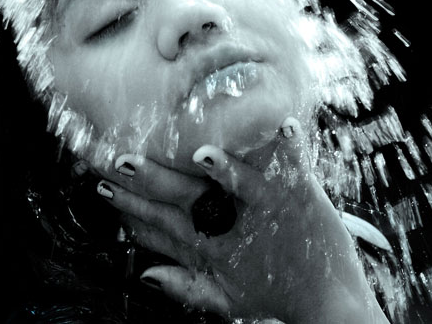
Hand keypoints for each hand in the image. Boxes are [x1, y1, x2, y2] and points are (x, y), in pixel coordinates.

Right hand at [96, 118, 388, 323]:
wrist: (331, 306)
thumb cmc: (274, 292)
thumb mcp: (224, 297)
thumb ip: (184, 285)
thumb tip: (142, 273)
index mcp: (215, 247)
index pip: (163, 222)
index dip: (130, 205)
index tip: (100, 186)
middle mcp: (239, 226)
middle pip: (189, 200)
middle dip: (153, 179)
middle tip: (120, 161)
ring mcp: (271, 211)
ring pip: (242, 184)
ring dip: (223, 169)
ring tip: (201, 156)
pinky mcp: (303, 198)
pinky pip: (295, 167)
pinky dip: (289, 146)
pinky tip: (283, 125)